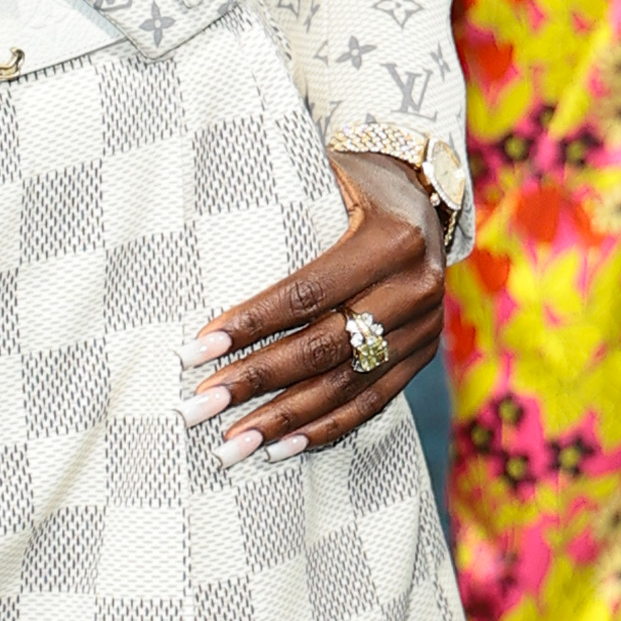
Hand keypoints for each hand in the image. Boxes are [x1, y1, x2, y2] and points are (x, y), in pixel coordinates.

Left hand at [181, 154, 444, 458]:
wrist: (424, 192)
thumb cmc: (353, 181)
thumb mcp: (327, 173)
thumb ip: (282, 201)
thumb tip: (197, 231)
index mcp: (391, 238)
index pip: (308, 293)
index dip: (250, 325)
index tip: (194, 350)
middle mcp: (415, 287)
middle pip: (322, 347)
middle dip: (255, 381)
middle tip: (198, 407)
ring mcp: (425, 327)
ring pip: (345, 385)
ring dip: (283, 420)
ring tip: (230, 445)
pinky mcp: (423, 354)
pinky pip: (372, 402)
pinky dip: (326, 428)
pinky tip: (281, 448)